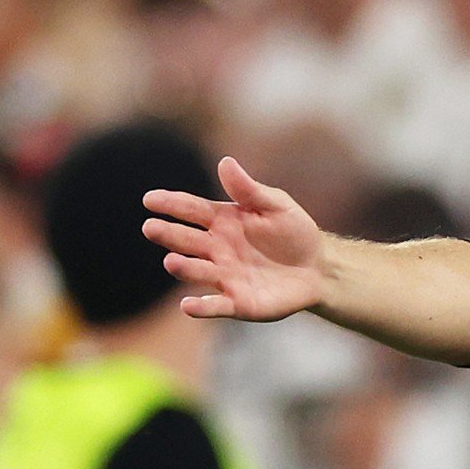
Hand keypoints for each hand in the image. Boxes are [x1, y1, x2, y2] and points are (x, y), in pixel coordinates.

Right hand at [142, 157, 326, 321]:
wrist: (319, 267)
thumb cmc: (294, 232)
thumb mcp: (276, 205)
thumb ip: (249, 189)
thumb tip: (225, 161)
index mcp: (223, 221)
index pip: (191, 210)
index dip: (171, 204)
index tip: (150, 199)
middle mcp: (216, 249)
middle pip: (187, 240)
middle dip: (168, 234)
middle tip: (151, 227)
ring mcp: (225, 276)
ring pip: (198, 271)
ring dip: (183, 267)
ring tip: (171, 261)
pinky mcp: (238, 302)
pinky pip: (216, 305)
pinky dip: (201, 307)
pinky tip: (188, 305)